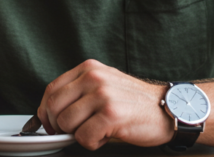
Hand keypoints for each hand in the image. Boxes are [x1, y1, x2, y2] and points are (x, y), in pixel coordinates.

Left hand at [38, 59, 171, 149]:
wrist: (168, 109)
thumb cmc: (135, 102)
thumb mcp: (104, 84)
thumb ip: (79, 92)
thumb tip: (49, 113)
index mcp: (88, 69)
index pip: (51, 90)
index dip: (46, 112)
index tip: (50, 124)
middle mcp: (93, 78)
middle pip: (53, 107)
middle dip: (58, 127)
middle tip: (73, 132)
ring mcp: (102, 95)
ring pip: (66, 124)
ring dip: (78, 135)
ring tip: (96, 131)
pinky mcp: (111, 114)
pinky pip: (84, 137)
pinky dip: (92, 144)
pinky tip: (105, 136)